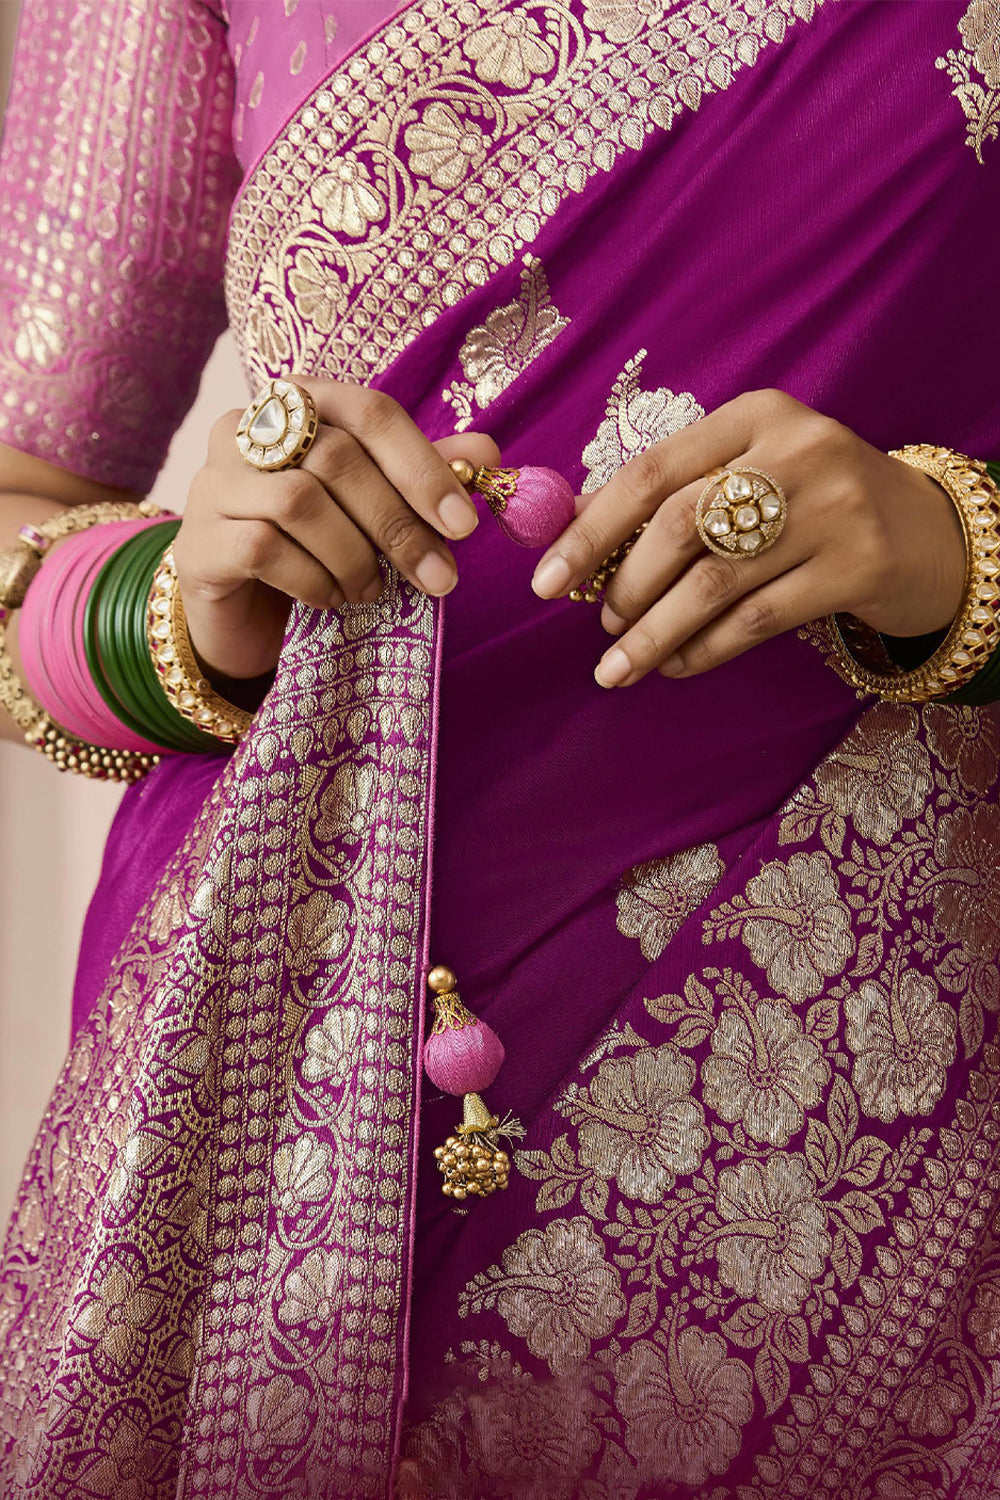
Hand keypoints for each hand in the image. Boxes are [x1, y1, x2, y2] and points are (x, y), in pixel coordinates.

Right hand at [173, 376, 498, 680]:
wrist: (241, 615)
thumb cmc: (314, 547)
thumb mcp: (376, 509)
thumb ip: (423, 475)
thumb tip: (486, 454)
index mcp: (298, 405)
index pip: (368, 411)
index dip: (422, 466)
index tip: (463, 525)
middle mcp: (245, 430)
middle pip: (337, 458)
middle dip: (398, 525)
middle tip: (437, 577)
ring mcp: (212, 483)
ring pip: (300, 502)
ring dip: (353, 557)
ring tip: (370, 590)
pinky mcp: (197, 541)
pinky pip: (263, 549)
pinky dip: (312, 581)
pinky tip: (328, 599)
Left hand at [529, 389, 966, 687]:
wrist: (932, 533)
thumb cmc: (816, 504)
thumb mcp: (752, 472)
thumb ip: (675, 489)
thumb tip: (573, 521)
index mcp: (758, 414)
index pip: (651, 470)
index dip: (589, 529)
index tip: (545, 579)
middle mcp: (796, 452)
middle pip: (679, 525)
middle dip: (624, 586)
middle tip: (601, 624)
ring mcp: (833, 509)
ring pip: (714, 582)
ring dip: (654, 632)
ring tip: (619, 665)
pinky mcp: (857, 567)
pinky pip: (756, 619)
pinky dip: (704, 649)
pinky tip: (676, 665)